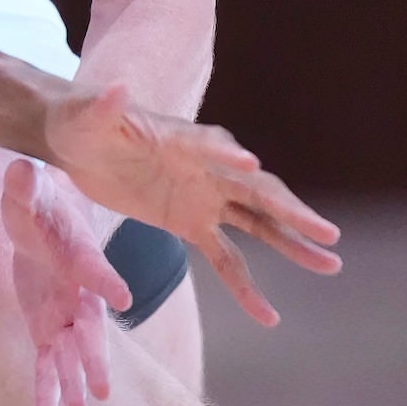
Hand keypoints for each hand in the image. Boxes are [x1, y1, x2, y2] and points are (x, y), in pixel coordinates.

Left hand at [0, 161, 130, 405]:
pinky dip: (46, 396)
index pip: (95, 269)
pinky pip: (46, 368)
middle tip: (103, 386)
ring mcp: (64, 316)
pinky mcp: (46, 330)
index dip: (105, 280)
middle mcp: (79, 294)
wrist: (41, 219)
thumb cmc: (39, 201)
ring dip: (74, 385)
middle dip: (94, 356)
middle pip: (90, 328)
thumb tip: (19, 170)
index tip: (120, 295)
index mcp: (80, 257)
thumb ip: (25, 185)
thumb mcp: (27, 190)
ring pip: (71, 357)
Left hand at [44, 85, 340, 324]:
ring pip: (258, 224)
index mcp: (185, 139)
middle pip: (257, 191)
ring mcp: (204, 197)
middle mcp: (208, 167)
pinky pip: (226, 258)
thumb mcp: (89, 115)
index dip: (228, 157)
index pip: (213, 147)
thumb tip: (115, 90)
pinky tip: (268, 315)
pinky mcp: (190, 223)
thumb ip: (106, 107)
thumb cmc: (85, 120)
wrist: (77, 142)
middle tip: (328, 234)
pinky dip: (245, 285)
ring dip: (292, 245)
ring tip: (330, 266)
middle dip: (291, 213)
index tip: (251, 165)